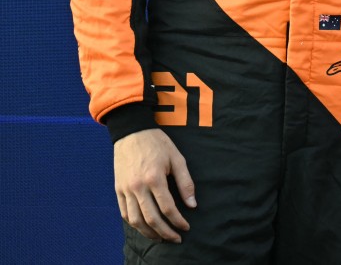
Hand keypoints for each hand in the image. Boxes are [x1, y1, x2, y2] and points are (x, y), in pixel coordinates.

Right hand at [113, 128, 196, 242]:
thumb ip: (185, 183)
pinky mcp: (117, 190)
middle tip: (176, 238)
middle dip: (165, 232)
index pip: (167, 208)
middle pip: (151, 219)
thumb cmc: (158, 143)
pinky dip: (135, 224)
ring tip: (161, 237)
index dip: (178, 221)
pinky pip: (124, 213)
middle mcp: (137, 187)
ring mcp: (125, 190)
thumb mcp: (177, 158)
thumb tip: (193, 205)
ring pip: (136, 220)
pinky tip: (144, 228)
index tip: (186, 227)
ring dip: (149, 233)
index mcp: (154, 178)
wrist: (132, 132)